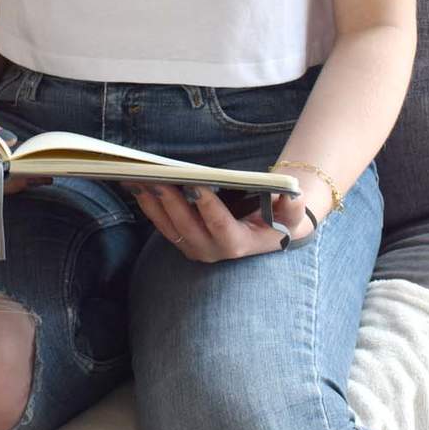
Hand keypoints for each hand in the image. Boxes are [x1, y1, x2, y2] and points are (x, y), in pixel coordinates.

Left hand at [121, 182, 324, 261]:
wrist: (269, 231)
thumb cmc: (281, 218)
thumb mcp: (294, 213)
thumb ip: (295, 207)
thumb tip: (291, 195)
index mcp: (239, 244)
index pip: (221, 227)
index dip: (208, 207)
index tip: (197, 185)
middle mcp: (213, 252)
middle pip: (186, 227)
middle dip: (170, 202)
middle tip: (155, 177)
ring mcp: (195, 248)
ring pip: (168, 227)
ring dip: (150, 203)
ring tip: (136, 178)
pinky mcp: (183, 240)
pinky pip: (161, 224)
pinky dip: (147, 205)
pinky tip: (134, 184)